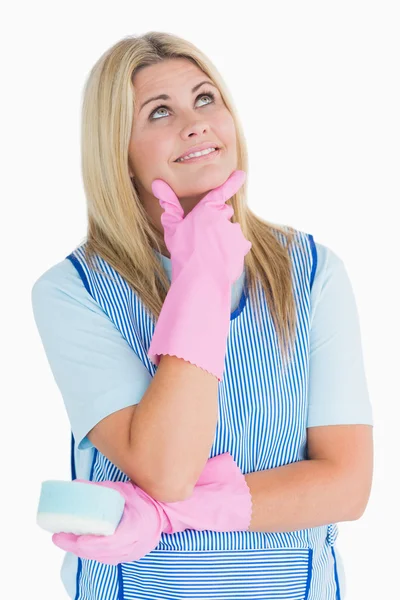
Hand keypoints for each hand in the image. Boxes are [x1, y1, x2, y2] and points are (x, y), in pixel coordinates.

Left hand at [52, 480, 168, 564]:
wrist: (163, 510)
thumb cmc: (144, 499)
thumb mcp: (123, 490)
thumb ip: (100, 489)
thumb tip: (75, 484)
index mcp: (134, 530)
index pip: (107, 542)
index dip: (87, 542)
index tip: (71, 537)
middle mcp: (132, 547)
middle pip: (99, 553)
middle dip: (75, 546)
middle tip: (58, 536)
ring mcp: (131, 554)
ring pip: (101, 557)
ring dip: (81, 550)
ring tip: (64, 539)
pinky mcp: (128, 555)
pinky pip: (106, 557)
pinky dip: (92, 551)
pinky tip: (80, 543)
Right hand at [152, 169, 250, 283]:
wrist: (200, 279)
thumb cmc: (183, 253)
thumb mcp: (171, 228)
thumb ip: (168, 204)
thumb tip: (157, 182)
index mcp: (206, 210)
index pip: (220, 192)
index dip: (232, 182)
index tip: (241, 174)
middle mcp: (223, 217)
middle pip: (224, 215)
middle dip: (217, 223)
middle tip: (203, 240)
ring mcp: (234, 232)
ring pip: (231, 232)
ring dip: (225, 239)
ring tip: (211, 254)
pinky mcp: (242, 246)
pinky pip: (239, 246)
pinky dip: (232, 252)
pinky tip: (220, 261)